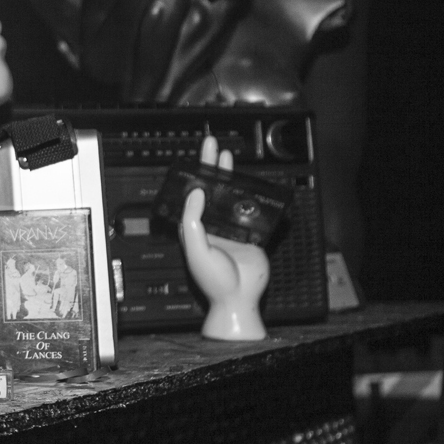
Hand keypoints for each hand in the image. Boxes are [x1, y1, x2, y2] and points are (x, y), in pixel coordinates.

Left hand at [180, 134, 270, 340]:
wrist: (239, 299)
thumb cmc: (214, 281)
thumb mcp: (197, 250)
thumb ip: (194, 222)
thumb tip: (195, 193)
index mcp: (195, 228)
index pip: (192, 195)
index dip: (193, 176)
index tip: (194, 158)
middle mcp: (211, 224)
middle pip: (210, 188)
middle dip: (210, 165)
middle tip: (211, 144)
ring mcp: (231, 226)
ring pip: (230, 194)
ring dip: (229, 175)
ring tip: (226, 154)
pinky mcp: (250, 231)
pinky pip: (250, 208)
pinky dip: (250, 193)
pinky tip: (248, 179)